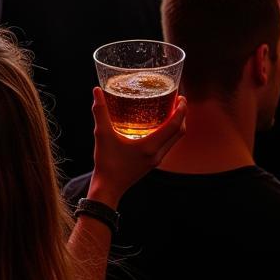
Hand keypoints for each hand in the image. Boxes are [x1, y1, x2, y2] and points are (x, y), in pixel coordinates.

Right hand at [87, 87, 186, 207]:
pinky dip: (168, 133)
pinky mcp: (152, 163)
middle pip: (179, 133)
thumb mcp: (102, 135)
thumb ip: (100, 112)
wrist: (107, 188)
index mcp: (150, 146)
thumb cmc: (106, 164)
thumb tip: (97, 91)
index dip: (181, 111)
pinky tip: (157, 125)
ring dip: (176, 125)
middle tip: (178, 100)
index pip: (174, 126)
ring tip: (170, 110)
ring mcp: (156, 160)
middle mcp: (157, 154)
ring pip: (174, 140)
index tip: (181, 98)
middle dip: (182, 115)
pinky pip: (167, 145)